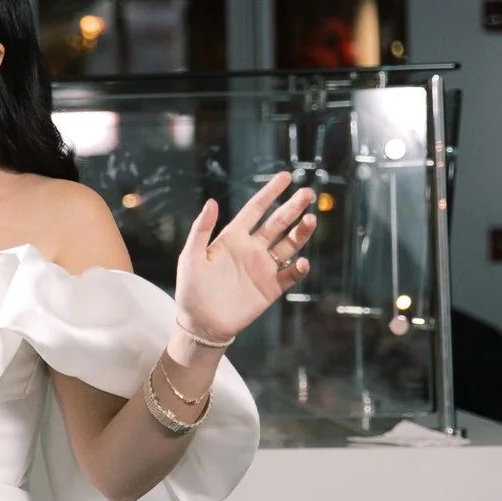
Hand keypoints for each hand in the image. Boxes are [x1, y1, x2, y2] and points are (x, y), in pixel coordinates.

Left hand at [175, 171, 315, 344]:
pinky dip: (298, 267)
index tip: (286, 177)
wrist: (201, 323)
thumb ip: (201, 229)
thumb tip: (212, 201)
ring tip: (310, 219)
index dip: (270, 193)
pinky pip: (290, 274)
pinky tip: (300, 261)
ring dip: (301, 232)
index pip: (255, 209)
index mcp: (232, 237)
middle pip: (277, 223)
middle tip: (307, 193)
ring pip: (289, 244)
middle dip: (292, 208)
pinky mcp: (271, 287)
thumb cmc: (191, 289)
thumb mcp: (191, 257)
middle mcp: (251, 249)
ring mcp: (263, 267)